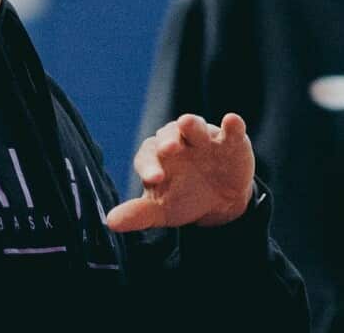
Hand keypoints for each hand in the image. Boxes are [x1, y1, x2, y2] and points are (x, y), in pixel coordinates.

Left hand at [106, 113, 254, 232]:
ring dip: (192, 125)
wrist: (219, 201)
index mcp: (157, 156)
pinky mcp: (230, 141)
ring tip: (187, 123)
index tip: (154, 179)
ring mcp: (204, 138)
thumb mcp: (162, 210)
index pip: (147, 156)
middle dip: (168, 141)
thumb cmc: (183, 198)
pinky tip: (232, 121)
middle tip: (168, 149)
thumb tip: (110, 223)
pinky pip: (231, 130)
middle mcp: (177, 141)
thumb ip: (138, 214)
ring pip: (195, 126)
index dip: (149, 166)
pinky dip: (232, 125)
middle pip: (168, 134)